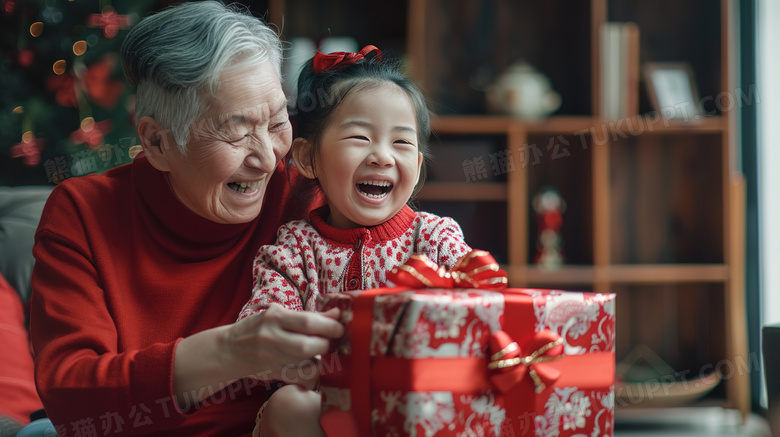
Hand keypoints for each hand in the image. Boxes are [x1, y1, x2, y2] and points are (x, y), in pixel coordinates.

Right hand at [225, 303, 343, 388]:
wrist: (231, 350)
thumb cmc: (259, 328)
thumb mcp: (279, 315)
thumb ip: (308, 316)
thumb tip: (337, 313)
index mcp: (275, 317)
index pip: (308, 322)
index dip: (329, 326)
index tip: (339, 328)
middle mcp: (272, 338)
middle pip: (308, 346)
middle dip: (326, 344)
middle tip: (331, 342)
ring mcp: (272, 358)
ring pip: (306, 365)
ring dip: (321, 361)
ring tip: (320, 354)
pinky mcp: (274, 374)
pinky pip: (300, 379)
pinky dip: (312, 375)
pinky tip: (310, 367)